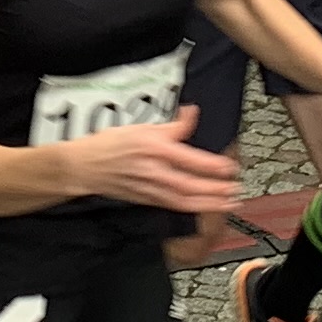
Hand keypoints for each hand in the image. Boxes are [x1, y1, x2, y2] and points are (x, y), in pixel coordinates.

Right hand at [67, 104, 241, 210]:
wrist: (85, 167)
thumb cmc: (111, 144)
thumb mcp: (142, 126)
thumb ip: (172, 125)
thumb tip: (193, 113)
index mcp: (154, 148)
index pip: (189, 159)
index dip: (212, 166)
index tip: (230, 167)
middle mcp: (154, 171)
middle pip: (190, 184)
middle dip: (216, 190)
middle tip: (237, 189)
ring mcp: (150, 189)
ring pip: (184, 200)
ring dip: (209, 203)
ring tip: (229, 203)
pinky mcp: (147, 200)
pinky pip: (173, 206)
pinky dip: (192, 208)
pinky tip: (206, 208)